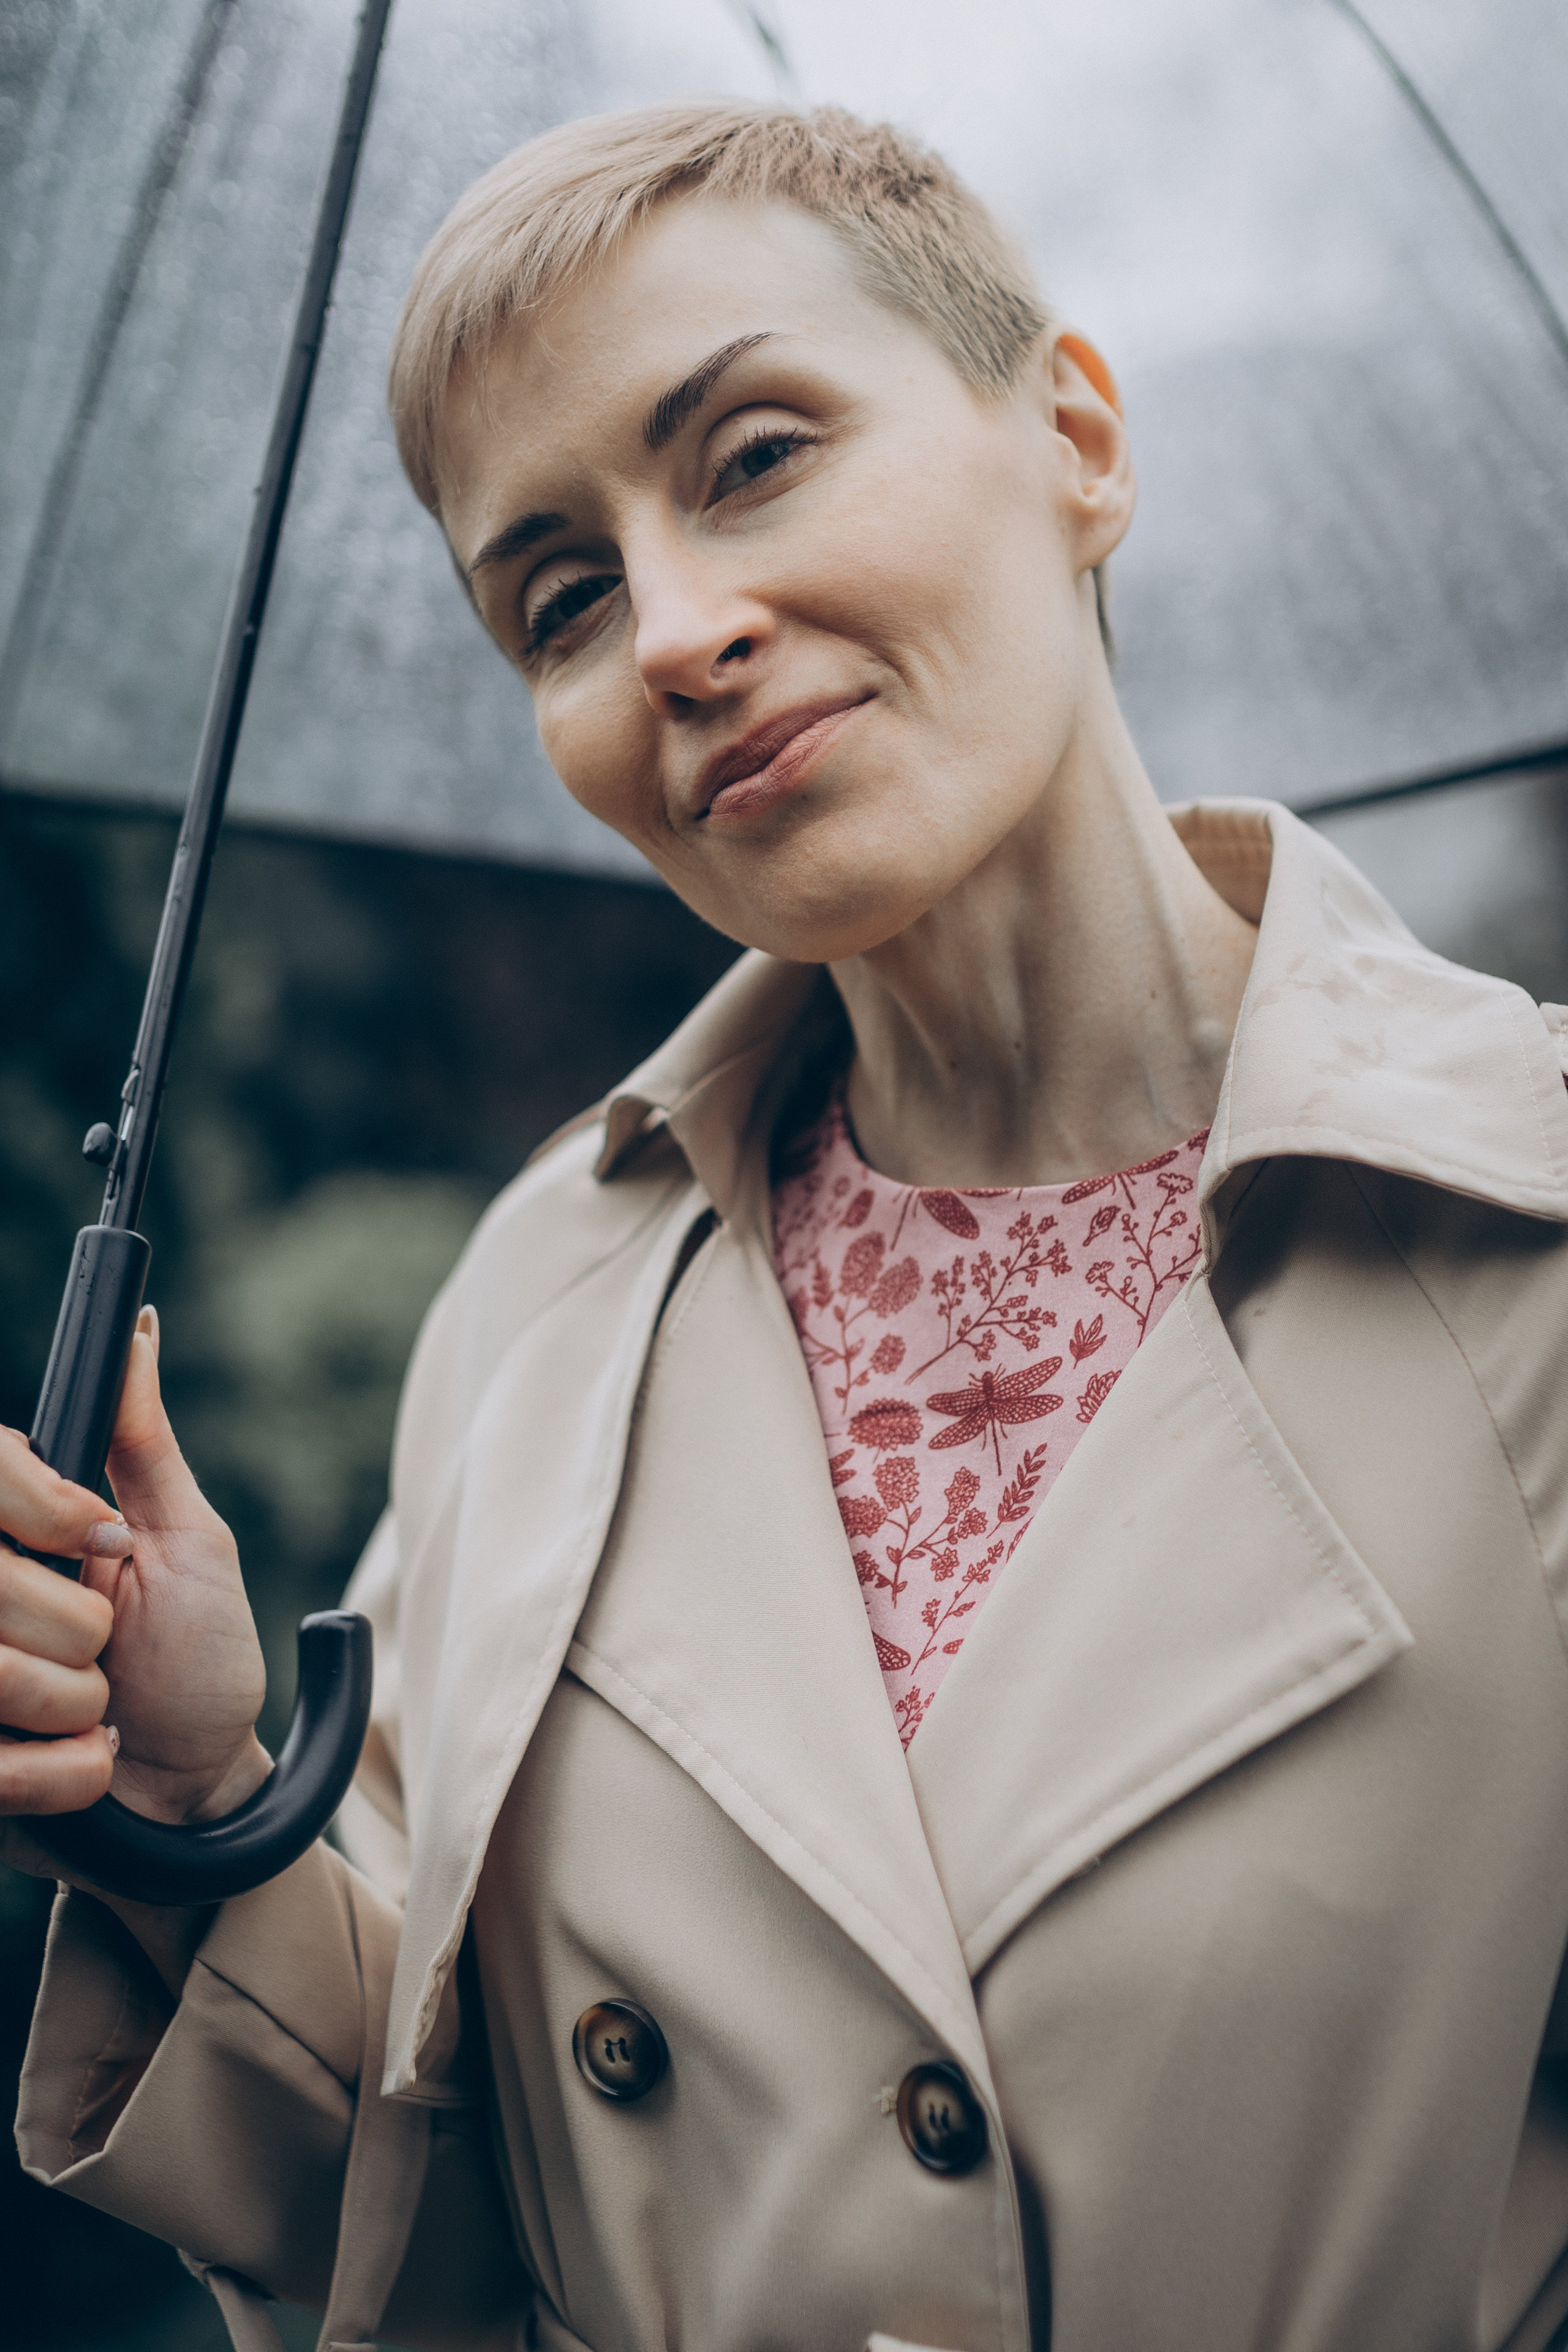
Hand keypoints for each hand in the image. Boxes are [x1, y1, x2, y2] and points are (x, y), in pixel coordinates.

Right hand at [0, 1308, 269, 1822]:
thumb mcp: (189, 1540)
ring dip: (71, 1702)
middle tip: (111, 1648)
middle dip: (78, 1629)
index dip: (45, 1514)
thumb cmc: (198, 1657)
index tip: (104, 1545)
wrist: (195, 1785)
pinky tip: (85, 1759)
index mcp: (13, 1533)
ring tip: (97, 1707)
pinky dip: (62, 1770)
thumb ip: (145, 1445)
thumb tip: (136, 1334)